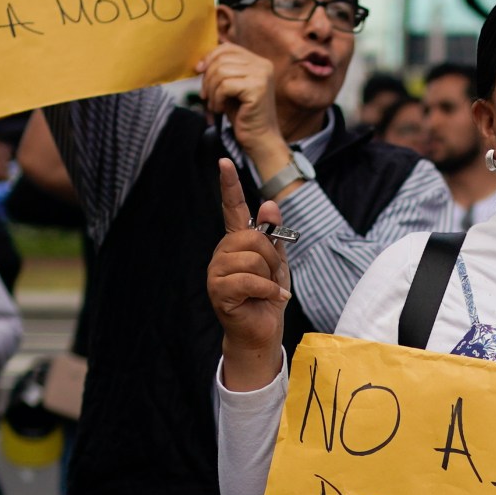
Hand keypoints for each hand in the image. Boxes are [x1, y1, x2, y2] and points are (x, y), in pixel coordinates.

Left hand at [197, 43, 286, 168]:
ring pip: (221, 72)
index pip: (227, 48)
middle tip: (206, 97)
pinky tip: (221, 109)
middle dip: (207, 78)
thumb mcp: (230, 87)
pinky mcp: (257, 89)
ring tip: (215, 105)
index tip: (199, 72)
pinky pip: (225, 86)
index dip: (209, 58)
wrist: (260, 139)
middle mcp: (263, 65)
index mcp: (259, 62)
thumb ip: (221, 71)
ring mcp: (262, 76)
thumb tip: (200, 62)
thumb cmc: (243, 115)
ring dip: (211, 91)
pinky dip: (217, 98)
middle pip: (222, 59)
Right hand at [208, 158, 292, 389]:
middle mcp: (222, 253)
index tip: (224, 162)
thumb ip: (274, 235)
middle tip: (272, 277)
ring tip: (267, 290)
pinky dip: (268, 291)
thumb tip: (269, 204)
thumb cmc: (268, 297)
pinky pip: (250, 281)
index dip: (229, 185)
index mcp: (236, 242)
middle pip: (253, 237)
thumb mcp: (278, 262)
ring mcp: (217, 272)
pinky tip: (272, 299)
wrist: (263, 331)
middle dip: (272, 258)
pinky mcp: (219, 291)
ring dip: (270, 277)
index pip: (232, 208)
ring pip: (252, 259)